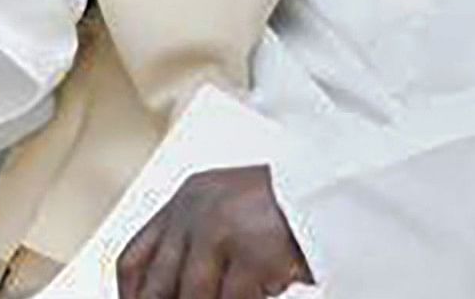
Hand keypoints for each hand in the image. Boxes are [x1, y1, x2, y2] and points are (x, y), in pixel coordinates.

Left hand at [114, 166, 312, 298]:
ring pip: (192, 298)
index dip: (132, 297)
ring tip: (220, 298)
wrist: (342, 187)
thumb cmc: (293, 208)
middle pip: (158, 286)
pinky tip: (261, 297)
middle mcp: (195, 212)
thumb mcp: (231, 215)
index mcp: (186, 200)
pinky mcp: (251, 253)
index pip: (135, 260)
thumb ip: (198, 247)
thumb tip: (176, 292)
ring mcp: (221, 231)